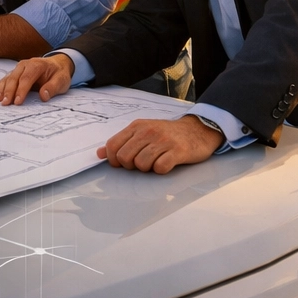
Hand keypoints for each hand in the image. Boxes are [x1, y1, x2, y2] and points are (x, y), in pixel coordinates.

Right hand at [0, 54, 73, 104]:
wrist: (57, 65)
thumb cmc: (58, 74)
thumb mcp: (62, 80)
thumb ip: (53, 87)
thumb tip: (44, 96)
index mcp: (37, 65)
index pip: (26, 78)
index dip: (21, 90)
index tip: (18, 102)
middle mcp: (25, 64)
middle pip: (14, 78)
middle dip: (9, 91)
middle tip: (5, 103)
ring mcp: (19, 68)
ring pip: (8, 78)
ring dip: (2, 89)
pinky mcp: (15, 72)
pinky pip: (6, 79)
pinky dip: (0, 86)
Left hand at [98, 116, 224, 173]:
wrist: (197, 130)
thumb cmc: (167, 134)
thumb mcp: (142, 132)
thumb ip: (121, 142)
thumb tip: (99, 153)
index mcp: (137, 127)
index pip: (112, 146)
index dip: (113, 159)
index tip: (123, 163)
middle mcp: (148, 132)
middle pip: (125, 158)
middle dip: (131, 166)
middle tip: (143, 163)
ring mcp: (163, 141)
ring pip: (141, 164)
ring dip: (147, 169)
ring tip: (156, 162)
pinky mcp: (178, 151)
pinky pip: (161, 168)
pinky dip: (162, 170)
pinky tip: (167, 164)